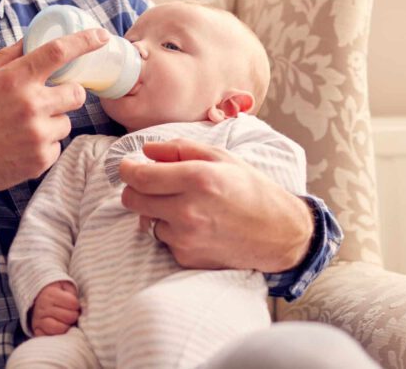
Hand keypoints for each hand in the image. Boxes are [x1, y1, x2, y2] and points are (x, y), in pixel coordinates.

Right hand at [0, 29, 109, 213]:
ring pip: (66, 122)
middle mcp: (31, 105)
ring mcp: (37, 135)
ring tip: (24, 127)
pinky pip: (56, 146)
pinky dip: (44, 145)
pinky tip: (20, 145)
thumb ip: (8, 57)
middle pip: (76, 92)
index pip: (59, 51)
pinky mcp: (40, 160)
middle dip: (68, 93)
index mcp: (15, 79)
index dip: (85, 41)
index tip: (101, 36)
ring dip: (52, 122)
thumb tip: (31, 38)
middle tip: (50, 98)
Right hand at [30, 280, 80, 335]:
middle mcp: (42, 306)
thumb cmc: (58, 293)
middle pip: (69, 317)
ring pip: (60, 329)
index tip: (74, 305)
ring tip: (67, 322)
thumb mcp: (65, 287)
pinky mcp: (37, 330)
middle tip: (72, 314)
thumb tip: (81, 306)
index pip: (73, 303)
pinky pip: (49, 337)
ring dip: (67, 326)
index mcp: (50, 293)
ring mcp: (38, 319)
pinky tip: (60, 329)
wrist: (39, 299)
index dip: (77, 305)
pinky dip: (57, 335)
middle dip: (74, 316)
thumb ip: (73, 293)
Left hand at [119, 139, 313, 271]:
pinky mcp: (187, 257)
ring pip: (146, 220)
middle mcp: (187, 209)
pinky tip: (195, 225)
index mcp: (196, 178)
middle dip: (136, 188)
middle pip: (132, 199)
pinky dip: (171, 231)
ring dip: (156, 211)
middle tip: (151, 183)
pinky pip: (163, 240)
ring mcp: (186, 237)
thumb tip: (146, 150)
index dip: (127, 169)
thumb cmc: (251, 189)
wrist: (279, 233)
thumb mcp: (221, 157)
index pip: (139, 176)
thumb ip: (179, 149)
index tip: (128, 166)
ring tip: (184, 205)